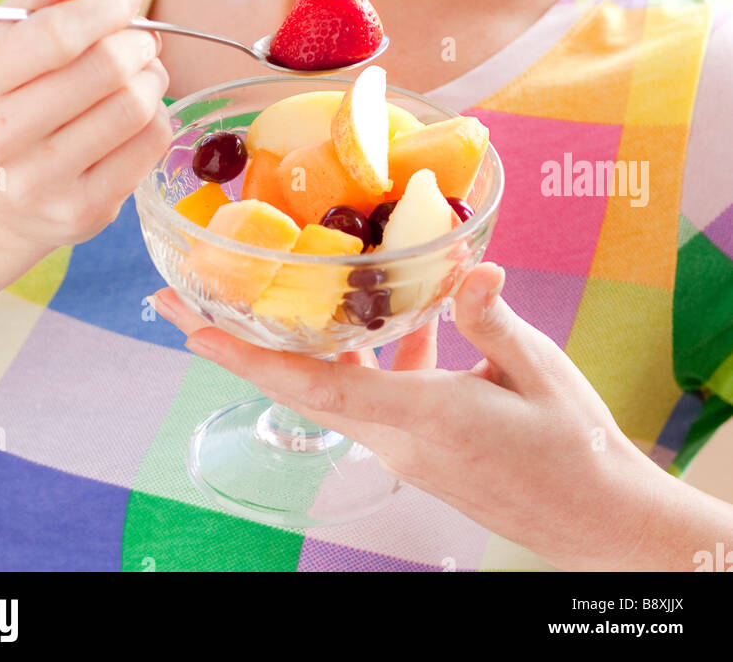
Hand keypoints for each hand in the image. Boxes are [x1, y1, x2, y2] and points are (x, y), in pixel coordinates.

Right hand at [0, 0, 172, 251]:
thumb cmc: (9, 103)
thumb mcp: (2, 47)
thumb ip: (35, 4)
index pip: (54, 37)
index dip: (104, 9)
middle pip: (105, 70)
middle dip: (136, 42)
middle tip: (140, 39)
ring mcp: (41, 182)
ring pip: (134, 107)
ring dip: (152, 76)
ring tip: (142, 72)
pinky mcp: (83, 211)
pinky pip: (150, 144)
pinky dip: (157, 115)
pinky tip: (138, 113)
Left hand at [151, 263, 661, 571]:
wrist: (600, 520)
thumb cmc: (574, 450)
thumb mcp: (538, 373)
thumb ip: (490, 320)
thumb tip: (468, 266)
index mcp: (422, 416)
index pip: (318, 384)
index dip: (249, 356)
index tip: (193, 329)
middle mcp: (399, 434)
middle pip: (302, 382)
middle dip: (239, 342)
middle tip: (186, 299)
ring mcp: (408, 443)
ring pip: (337, 384)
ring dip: (302, 342)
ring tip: (275, 294)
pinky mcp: (425, 441)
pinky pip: (378, 390)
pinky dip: (375, 351)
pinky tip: (405, 314)